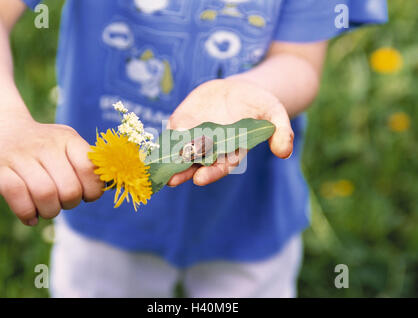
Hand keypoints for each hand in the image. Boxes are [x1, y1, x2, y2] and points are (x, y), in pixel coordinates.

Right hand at [0, 115, 102, 225]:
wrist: (2, 130)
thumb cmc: (46, 148)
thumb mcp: (69, 146)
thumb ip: (89, 165)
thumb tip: (110, 187)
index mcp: (68, 140)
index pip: (91, 170)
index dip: (92, 191)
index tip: (85, 194)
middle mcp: (46, 145)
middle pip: (69, 189)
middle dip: (69, 204)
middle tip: (62, 201)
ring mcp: (20, 156)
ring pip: (45, 196)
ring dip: (49, 212)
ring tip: (46, 209)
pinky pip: (18, 198)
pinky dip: (28, 213)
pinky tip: (30, 215)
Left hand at [167, 78, 293, 186]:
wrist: (240, 89)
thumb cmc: (259, 104)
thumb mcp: (274, 113)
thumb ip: (281, 131)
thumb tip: (284, 152)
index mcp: (231, 149)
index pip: (220, 165)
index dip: (211, 172)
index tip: (200, 179)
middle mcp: (211, 146)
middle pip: (196, 164)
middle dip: (184, 172)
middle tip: (171, 180)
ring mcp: (196, 134)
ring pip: (180, 150)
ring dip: (169, 159)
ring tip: (157, 167)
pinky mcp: (184, 121)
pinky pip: (173, 130)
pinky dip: (164, 137)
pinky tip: (154, 143)